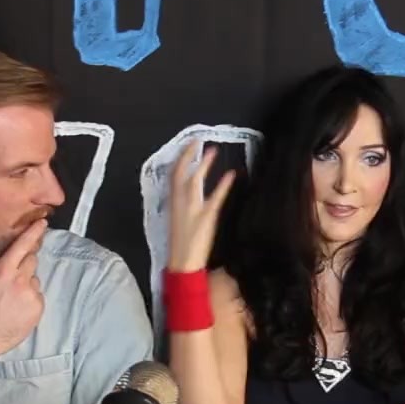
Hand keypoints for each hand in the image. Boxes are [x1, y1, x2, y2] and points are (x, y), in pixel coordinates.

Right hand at [0, 219, 46, 357]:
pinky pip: (38, 295)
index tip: (43, 223)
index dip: (34, 232)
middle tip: (11, 278)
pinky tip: (17, 307)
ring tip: (11, 298)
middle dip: (24, 263)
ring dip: (26, 283)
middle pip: (32, 259)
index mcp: (2, 271)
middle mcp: (20, 280)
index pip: (22, 245)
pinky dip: (30, 298)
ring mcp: (31, 295)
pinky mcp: (39, 307)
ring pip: (35, 279)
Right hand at [167, 140, 235, 271]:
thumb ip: (183, 205)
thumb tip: (191, 194)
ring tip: (214, 151)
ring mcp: (193, 208)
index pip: (173, 175)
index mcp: (173, 203)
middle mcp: (180, 202)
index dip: (181, 159)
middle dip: (190, 155)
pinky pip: (215, 197)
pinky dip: (223, 185)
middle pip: (182, 173)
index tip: (188, 146)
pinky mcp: (206, 216)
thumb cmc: (181, 243)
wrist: (183, 262)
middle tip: (199, 141)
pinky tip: (231, 175)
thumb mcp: (179, 220)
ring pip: (196, 181)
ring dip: (205, 164)